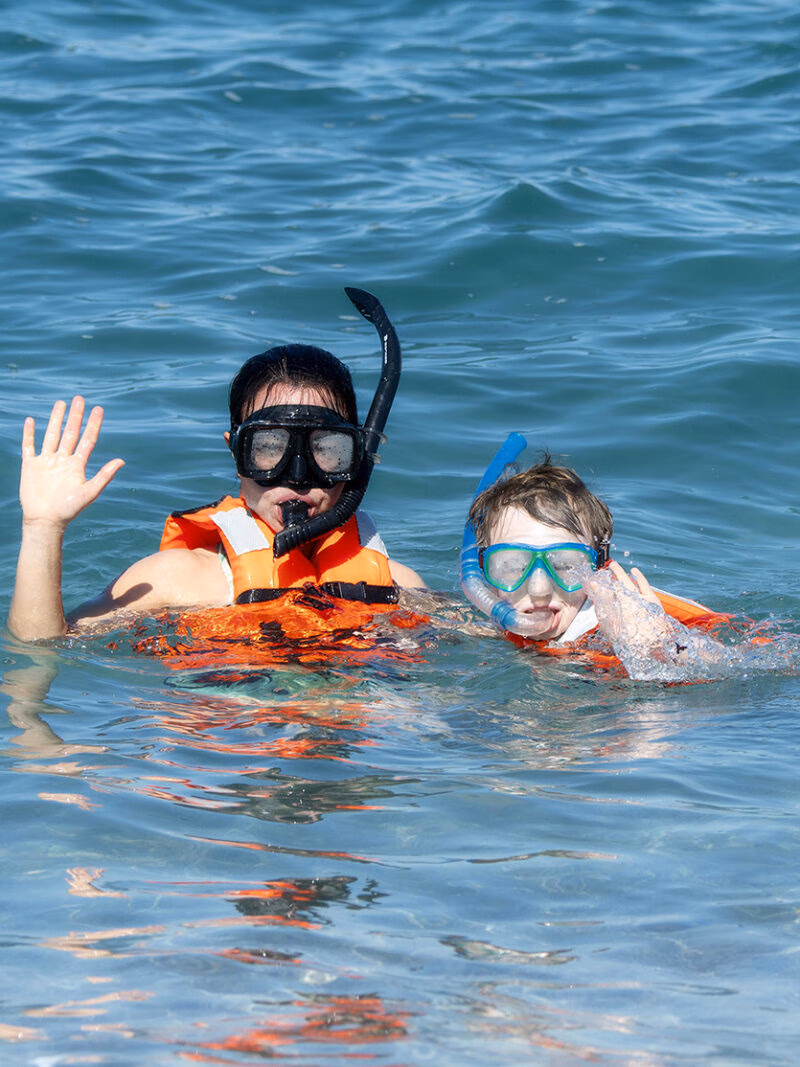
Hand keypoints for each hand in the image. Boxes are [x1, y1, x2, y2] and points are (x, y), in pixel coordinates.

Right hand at [20, 397, 123, 528]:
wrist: (45, 521)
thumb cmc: (69, 509)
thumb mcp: (89, 492)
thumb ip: (104, 476)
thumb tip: (121, 460)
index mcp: (77, 465)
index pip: (87, 439)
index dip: (93, 424)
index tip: (99, 409)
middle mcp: (63, 460)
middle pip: (70, 433)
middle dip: (75, 416)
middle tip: (79, 398)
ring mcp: (46, 461)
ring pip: (52, 434)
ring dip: (56, 419)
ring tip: (61, 403)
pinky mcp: (30, 466)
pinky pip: (29, 446)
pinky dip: (29, 434)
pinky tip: (31, 421)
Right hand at [587, 559, 672, 648]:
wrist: (655, 646)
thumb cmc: (634, 643)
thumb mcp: (614, 633)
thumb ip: (605, 618)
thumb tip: (599, 604)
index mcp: (615, 611)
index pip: (602, 596)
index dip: (596, 589)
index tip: (592, 583)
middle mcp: (625, 602)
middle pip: (613, 585)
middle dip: (606, 577)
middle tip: (601, 572)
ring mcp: (638, 598)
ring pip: (626, 581)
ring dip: (619, 572)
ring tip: (613, 565)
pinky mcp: (651, 598)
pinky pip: (643, 584)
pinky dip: (638, 576)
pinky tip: (633, 570)